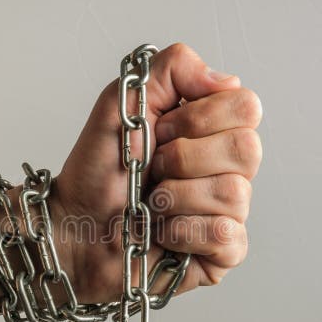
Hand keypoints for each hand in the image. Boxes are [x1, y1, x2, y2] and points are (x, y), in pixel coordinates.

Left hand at [48, 43, 262, 303]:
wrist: (74, 227)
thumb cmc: (97, 173)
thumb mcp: (122, 102)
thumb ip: (173, 68)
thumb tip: (226, 81)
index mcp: (213, 130)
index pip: (246, 107)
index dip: (198, 119)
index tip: (159, 133)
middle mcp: (228, 169)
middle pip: (247, 149)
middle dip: (183, 158)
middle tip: (153, 169)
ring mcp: (229, 212)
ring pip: (233, 193)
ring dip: (175, 197)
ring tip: (150, 204)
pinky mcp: (222, 253)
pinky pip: (225, 235)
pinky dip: (181, 232)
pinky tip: (162, 234)